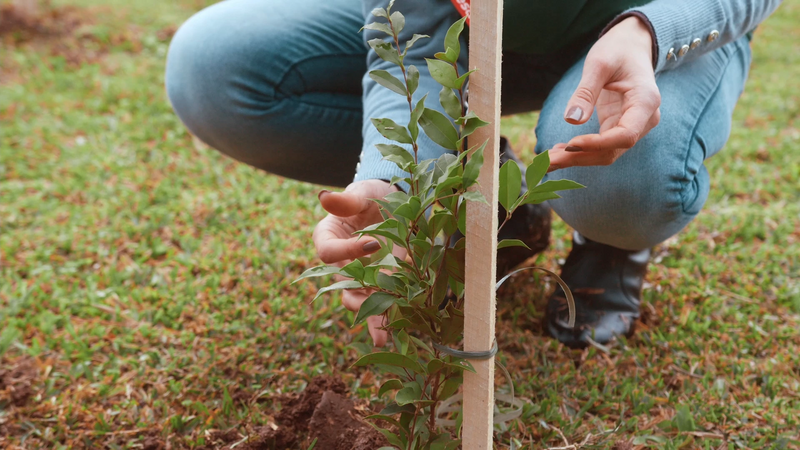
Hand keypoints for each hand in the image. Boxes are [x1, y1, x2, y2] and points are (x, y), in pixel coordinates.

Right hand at [312, 179, 397, 346]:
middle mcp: (340, 262)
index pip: (328, 252)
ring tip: (382, 335)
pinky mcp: (380, 284)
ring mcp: (359, 276)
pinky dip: (385, 320)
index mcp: (327, 237)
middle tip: (368, 305)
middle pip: (340, 285)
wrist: (394, 204)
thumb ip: (347, 200)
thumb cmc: (372, 196)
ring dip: (370, 318)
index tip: (372, 244)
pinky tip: (392, 336)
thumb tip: (323, 196)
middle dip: (355, 298)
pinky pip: (379, 305)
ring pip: (359, 301)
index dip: (346, 251)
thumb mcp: (363, 194)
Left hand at [550, 16, 660, 169]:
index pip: (625, 134)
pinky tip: (558, 152)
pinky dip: (579, 151)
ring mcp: (633, 126)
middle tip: (547, 161)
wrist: (631, 46)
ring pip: (606, 153)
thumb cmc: (617, 50)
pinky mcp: (618, 128)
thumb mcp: (599, 63)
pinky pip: (600, 146)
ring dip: (576, 158)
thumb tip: (571, 120)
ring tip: (547, 160)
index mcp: (645, 101)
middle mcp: (644, 119)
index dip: (598, 143)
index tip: (571, 144)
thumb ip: (586, 92)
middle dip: (579, 157)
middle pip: (612, 149)